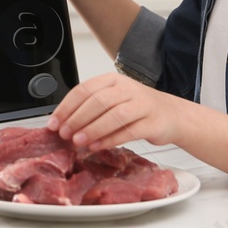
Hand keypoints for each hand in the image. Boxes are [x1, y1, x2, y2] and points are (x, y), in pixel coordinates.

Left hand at [47, 73, 187, 150]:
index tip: (54, 123)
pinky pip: (129, 131)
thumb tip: (62, 124)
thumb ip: (91, 108)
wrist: (172, 115)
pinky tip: (97, 146)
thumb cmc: (137, 109)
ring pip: (114, 115)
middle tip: (64, 133)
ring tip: (78, 141)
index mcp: (113, 80)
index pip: (84, 89)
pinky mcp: (153, 122)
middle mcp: (127, 89)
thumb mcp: (113, 101)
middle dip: (77, 118)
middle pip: (98, 101)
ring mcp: (142, 104)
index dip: (67, 107)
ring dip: (93, 129)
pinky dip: (111, 139)